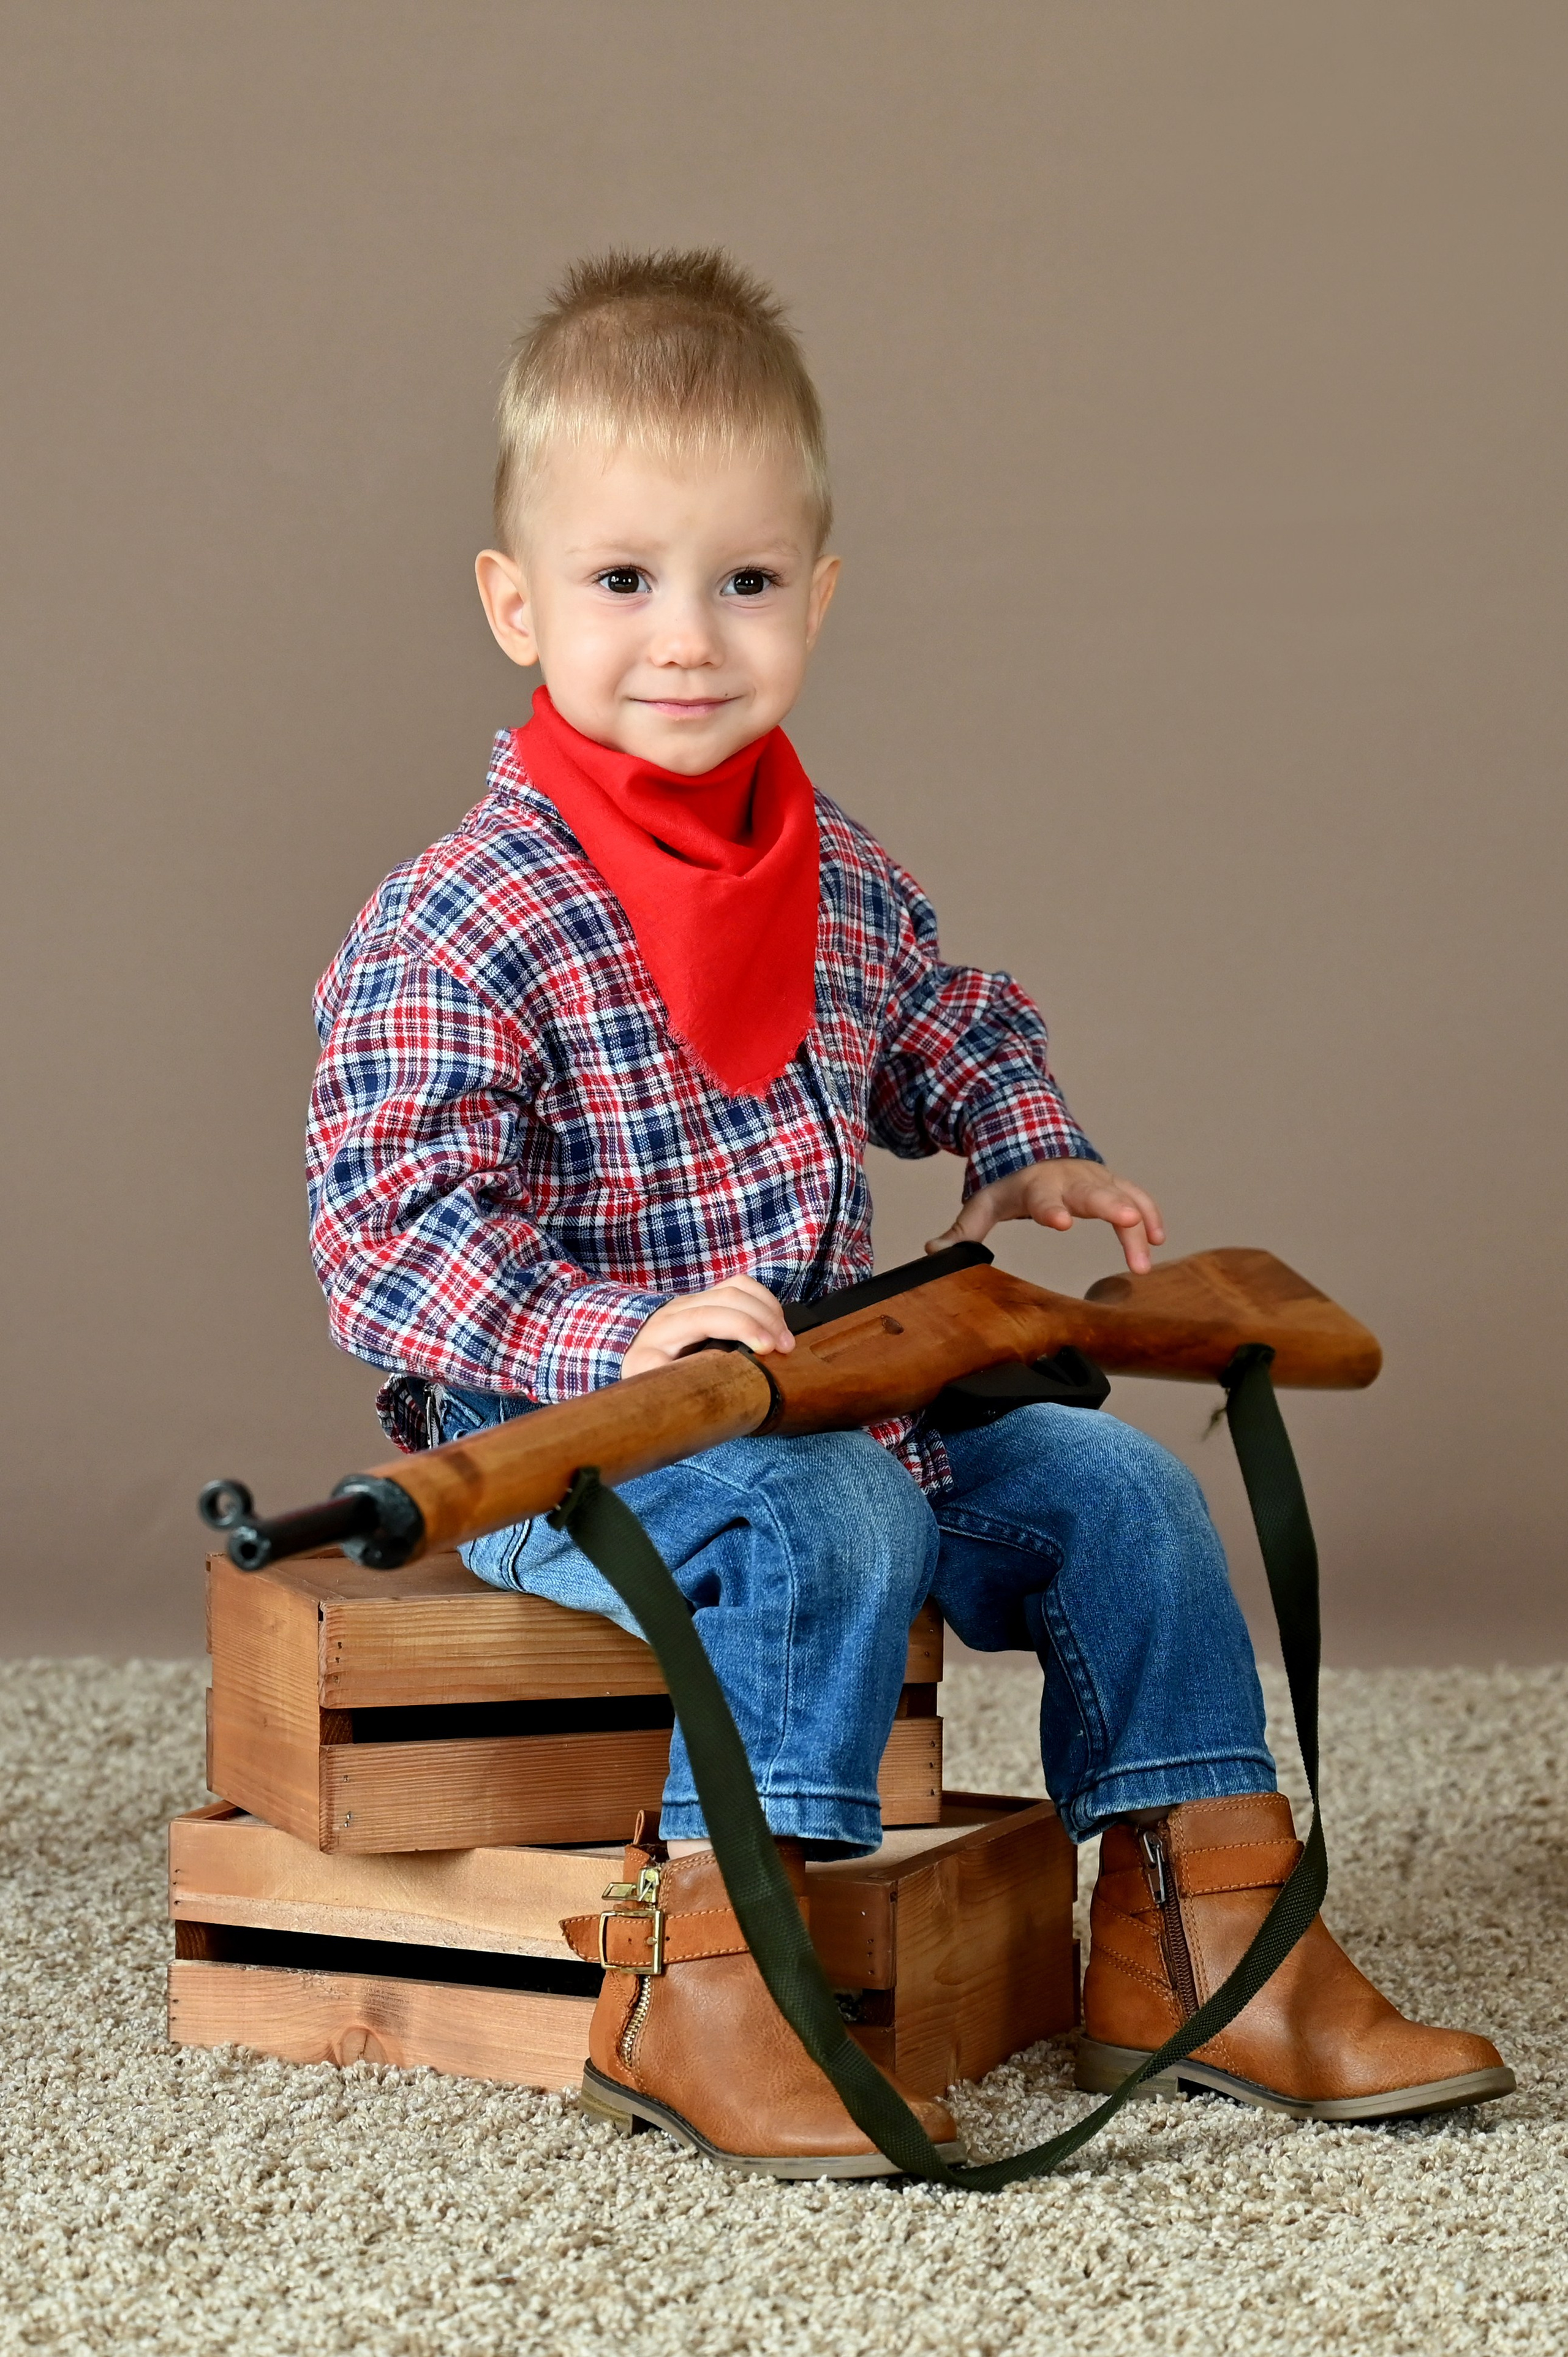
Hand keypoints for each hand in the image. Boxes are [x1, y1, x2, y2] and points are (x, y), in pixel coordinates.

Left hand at [620, 1275, 794, 1379]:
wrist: (638, 1359)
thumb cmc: (649, 1378)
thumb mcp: (648, 1386)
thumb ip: (665, 1384)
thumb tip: (695, 1390)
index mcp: (664, 1330)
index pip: (705, 1317)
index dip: (741, 1326)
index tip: (766, 1349)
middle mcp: (679, 1308)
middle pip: (727, 1297)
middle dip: (763, 1319)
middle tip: (786, 1348)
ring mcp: (695, 1299)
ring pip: (737, 1287)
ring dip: (768, 1308)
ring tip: (785, 1337)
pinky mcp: (709, 1299)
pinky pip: (741, 1286)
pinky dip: (764, 1301)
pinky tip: (776, 1323)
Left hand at [927, 1158, 1165, 1275]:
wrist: (1034, 1141)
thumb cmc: (1010, 1180)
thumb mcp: (983, 1202)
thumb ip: (962, 1230)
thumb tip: (931, 1252)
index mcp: (1036, 1185)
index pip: (1043, 1199)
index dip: (1052, 1210)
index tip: (1061, 1223)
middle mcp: (1070, 1179)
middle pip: (1093, 1192)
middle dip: (1111, 1206)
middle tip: (1127, 1222)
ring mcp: (1096, 1179)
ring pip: (1123, 1197)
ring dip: (1138, 1224)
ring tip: (1145, 1259)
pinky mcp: (1114, 1183)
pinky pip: (1138, 1197)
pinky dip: (1150, 1216)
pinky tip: (1157, 1240)